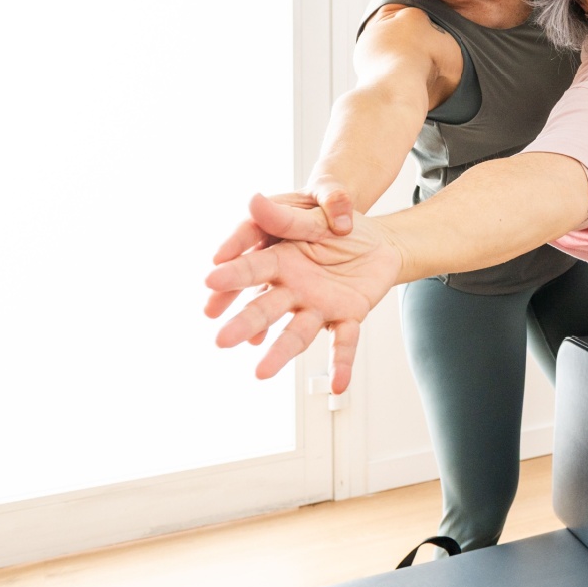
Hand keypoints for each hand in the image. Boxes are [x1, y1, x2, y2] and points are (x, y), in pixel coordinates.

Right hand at [204, 194, 402, 392]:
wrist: (377, 241)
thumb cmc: (337, 225)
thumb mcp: (315, 215)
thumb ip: (286, 217)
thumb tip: (252, 200)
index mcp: (280, 259)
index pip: (251, 268)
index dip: (232, 275)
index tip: (210, 282)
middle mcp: (293, 287)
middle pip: (265, 307)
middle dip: (245, 322)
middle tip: (220, 340)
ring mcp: (319, 304)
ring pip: (297, 331)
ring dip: (280, 352)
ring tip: (260, 374)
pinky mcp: (348, 314)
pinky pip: (344, 342)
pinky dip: (341, 363)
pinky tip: (337, 386)